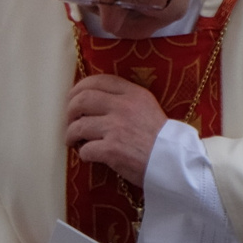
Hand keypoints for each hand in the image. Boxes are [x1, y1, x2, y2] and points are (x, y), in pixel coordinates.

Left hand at [65, 73, 168, 187]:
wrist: (172, 161)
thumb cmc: (160, 137)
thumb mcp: (147, 106)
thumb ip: (125, 99)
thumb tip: (96, 100)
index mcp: (132, 93)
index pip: (98, 81)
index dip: (79, 87)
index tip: (73, 97)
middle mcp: (122, 106)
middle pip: (82, 100)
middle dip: (69, 111)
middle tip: (70, 121)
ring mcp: (115, 128)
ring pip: (78, 126)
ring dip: (70, 135)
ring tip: (72, 141)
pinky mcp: (111, 149)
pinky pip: (85, 150)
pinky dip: (82, 154)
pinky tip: (88, 156)